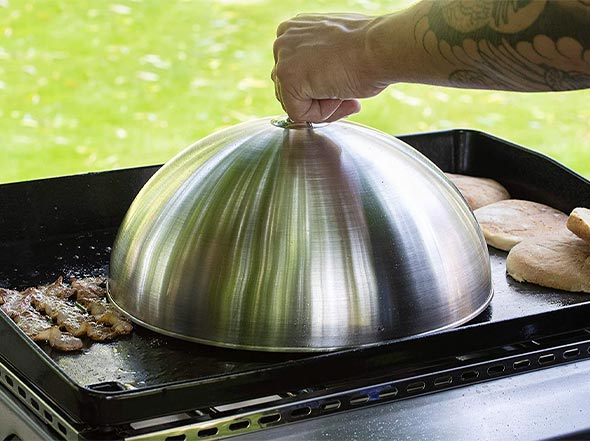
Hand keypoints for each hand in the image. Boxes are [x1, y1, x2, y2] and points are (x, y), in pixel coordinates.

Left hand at [272, 13, 389, 122]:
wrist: (381, 47)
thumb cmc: (370, 49)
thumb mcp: (337, 53)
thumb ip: (319, 64)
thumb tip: (317, 85)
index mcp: (296, 29)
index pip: (295, 73)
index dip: (319, 89)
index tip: (341, 88)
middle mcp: (284, 39)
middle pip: (290, 89)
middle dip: (318, 99)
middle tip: (346, 97)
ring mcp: (283, 57)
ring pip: (293, 102)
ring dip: (321, 106)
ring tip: (344, 94)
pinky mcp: (287, 77)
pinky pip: (298, 113)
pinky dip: (320, 114)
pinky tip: (338, 96)